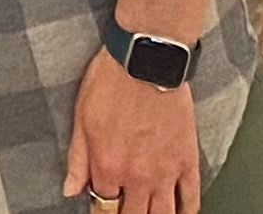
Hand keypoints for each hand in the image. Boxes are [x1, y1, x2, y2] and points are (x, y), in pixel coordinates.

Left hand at [65, 48, 200, 213]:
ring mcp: (165, 172)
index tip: (100, 205)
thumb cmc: (110, 84)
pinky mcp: (187, 162)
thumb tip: (70, 188)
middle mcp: (137, 176)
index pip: (103, 204)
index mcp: (107, 166)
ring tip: (147, 213)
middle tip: (123, 210)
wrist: (145, 64)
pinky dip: (186, 212)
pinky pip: (191, 199)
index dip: (100, 206)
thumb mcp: (81, 119)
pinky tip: (179, 213)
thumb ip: (77, 159)